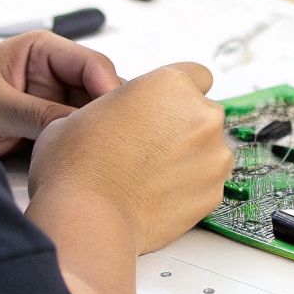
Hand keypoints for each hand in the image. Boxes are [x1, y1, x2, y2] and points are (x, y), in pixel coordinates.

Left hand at [0, 31, 122, 154]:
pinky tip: (94, 155)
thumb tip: (79, 126)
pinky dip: (86, 141)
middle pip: (100, 88)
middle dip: (109, 111)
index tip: (116, 115)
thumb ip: (37, 113)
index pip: (90, 64)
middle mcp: (55, 71)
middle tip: (118, 137)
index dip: (108, 88)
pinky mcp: (52, 122)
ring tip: (109, 149)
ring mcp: (56, 97)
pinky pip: (78, 130)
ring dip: (99, 128)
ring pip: (93, 111)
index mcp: (43, 49)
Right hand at [26, 62, 229, 254]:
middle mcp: (200, 115)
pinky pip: (209, 182)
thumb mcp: (84, 112)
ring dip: (190, 156)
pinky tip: (158, 195)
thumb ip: (119, 105)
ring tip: (150, 175)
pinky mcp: (215, 192)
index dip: (177, 93)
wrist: (87, 218)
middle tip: (148, 146)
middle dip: (183, 126)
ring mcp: (213, 155)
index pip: (195, 75)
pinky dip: (191, 186)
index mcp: (170, 85)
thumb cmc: (78, 166)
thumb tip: (119, 116)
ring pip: (210, 148)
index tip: (164, 108)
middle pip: (203, 112)